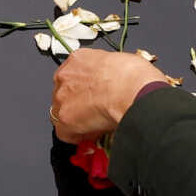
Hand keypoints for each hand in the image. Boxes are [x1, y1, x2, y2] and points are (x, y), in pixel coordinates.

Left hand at [50, 48, 166, 141]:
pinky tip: (94, 134)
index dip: (84, 89)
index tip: (92, 96)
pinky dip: (79, 136)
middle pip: (64, 94)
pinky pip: (66, 133)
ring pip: (62, 113)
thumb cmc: (133, 76)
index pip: (73, 75)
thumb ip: (108, 73)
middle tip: (95, 112)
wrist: (132, 90)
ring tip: (97, 124)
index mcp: (79, 58)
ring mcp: (62, 97)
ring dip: (76, 120)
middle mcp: (66, 75)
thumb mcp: (120, 63)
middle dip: (78, 104)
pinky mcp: (64, 118)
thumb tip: (114, 83)